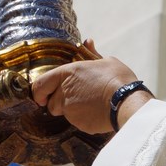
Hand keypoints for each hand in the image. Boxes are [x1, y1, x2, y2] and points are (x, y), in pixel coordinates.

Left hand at [31, 43, 148, 133]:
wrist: (127, 102)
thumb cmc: (118, 79)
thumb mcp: (106, 61)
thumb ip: (92, 54)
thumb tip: (88, 42)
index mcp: (67, 73)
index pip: (39, 84)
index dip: (38, 92)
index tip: (41, 97)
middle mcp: (64, 91)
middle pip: (50, 103)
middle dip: (57, 103)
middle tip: (72, 101)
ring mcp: (70, 109)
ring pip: (62, 113)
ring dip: (70, 111)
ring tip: (88, 105)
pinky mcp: (78, 122)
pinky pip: (76, 122)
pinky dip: (83, 119)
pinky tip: (96, 113)